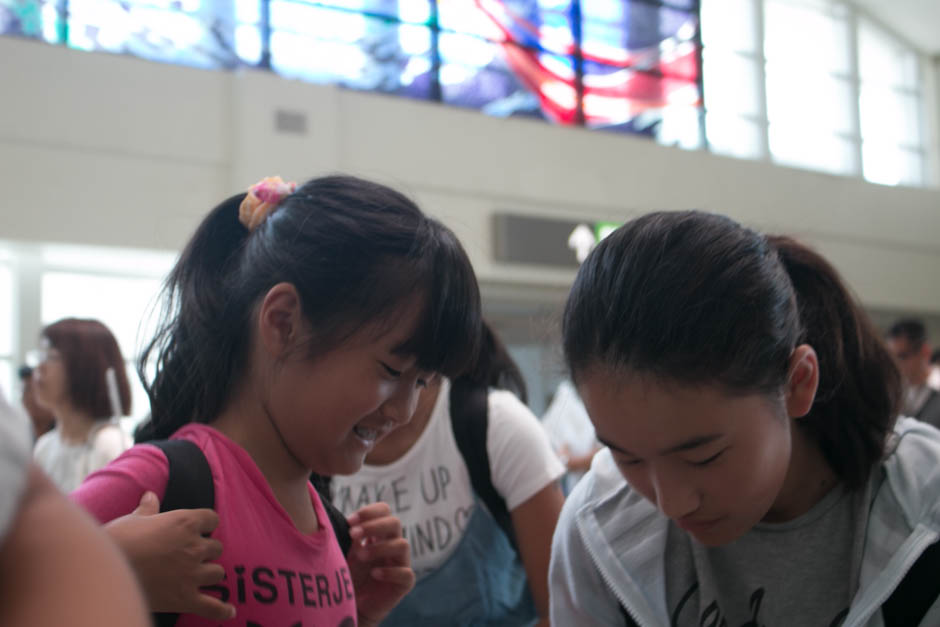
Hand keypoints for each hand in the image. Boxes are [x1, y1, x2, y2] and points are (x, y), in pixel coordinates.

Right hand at [104, 491, 235, 620]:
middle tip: (191, 556)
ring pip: (217, 573)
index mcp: (185, 522)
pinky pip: (213, 606)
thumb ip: (148, 509)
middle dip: (206, 552)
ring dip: (210, 574)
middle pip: (216, 548)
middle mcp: (194, 547)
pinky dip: (222, 610)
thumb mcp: (133, 520)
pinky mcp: (184, 598)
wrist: (101, 571)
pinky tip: (229, 611)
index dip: (205, 525)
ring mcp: (191, 573)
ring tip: (200, 577)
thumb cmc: (117, 541)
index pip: (212, 519)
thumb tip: (150, 496)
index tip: (199, 530)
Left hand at [345, 503, 414, 626]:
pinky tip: (374, 573)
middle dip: (374, 526)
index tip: (350, 521)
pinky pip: (406, 573)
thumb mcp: (346, 553)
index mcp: (380, 533)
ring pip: (403, 545)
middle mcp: (393, 545)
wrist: (351, 606)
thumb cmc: (349, 575)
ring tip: (361, 556)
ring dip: (380, 547)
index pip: (384, 511)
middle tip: (353, 534)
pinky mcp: (404, 583)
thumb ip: (351, 538)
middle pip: (395, 523)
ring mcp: (401, 563)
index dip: (369, 512)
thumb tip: (349, 522)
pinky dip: (390, 572)